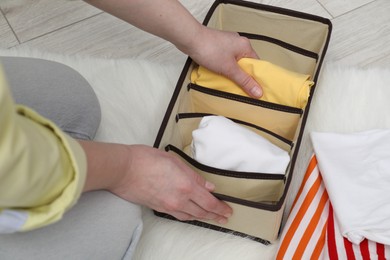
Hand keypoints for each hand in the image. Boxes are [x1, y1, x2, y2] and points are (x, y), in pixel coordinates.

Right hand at [80, 141, 231, 223]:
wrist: (123, 169)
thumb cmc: (146, 159)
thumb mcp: (174, 161)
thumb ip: (193, 175)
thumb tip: (208, 186)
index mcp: (186, 185)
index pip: (209, 201)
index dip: (221, 208)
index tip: (228, 211)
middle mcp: (179, 199)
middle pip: (202, 212)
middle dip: (216, 216)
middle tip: (225, 218)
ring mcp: (168, 206)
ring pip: (190, 216)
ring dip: (203, 218)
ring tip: (212, 218)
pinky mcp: (158, 207)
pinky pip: (178, 216)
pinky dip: (189, 216)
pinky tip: (192, 215)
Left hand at [183, 27, 262, 97]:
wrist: (190, 38)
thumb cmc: (210, 51)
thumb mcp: (229, 69)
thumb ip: (244, 81)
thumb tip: (259, 93)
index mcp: (245, 45)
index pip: (256, 64)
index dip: (256, 77)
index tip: (254, 90)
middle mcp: (238, 42)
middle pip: (245, 63)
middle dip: (242, 75)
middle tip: (241, 89)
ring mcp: (227, 42)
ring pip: (234, 61)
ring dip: (232, 71)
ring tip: (229, 82)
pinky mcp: (218, 44)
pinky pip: (226, 58)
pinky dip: (224, 66)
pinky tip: (220, 73)